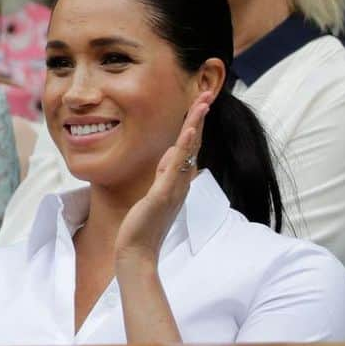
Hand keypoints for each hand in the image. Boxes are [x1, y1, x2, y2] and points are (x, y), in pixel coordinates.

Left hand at [115, 91, 213, 263]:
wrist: (137, 252)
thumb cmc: (144, 226)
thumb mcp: (155, 192)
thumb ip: (164, 173)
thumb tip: (171, 153)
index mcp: (178, 180)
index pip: (190, 147)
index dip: (194, 124)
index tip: (199, 102)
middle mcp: (180, 182)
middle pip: (194, 144)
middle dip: (199, 118)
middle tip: (207, 93)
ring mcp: (174, 188)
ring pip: (189, 151)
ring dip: (195, 125)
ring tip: (202, 102)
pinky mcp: (163, 195)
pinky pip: (175, 167)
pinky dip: (183, 148)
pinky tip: (188, 131)